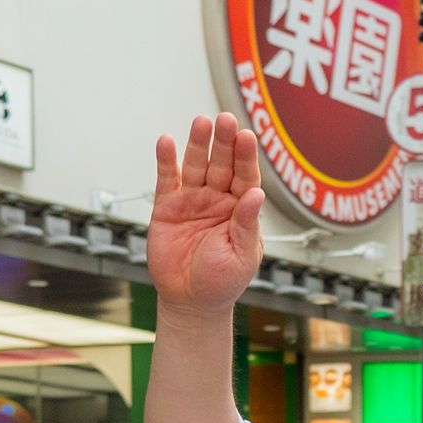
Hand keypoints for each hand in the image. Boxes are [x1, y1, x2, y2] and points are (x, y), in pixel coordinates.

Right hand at [147, 114, 264, 314]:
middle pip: (222, 164)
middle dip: (224, 142)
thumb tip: (256, 194)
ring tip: (201, 123)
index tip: (247, 137)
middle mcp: (218, 199)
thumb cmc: (221, 282)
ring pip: (196, 165)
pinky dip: (166, 161)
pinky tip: (167, 142)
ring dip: (198, 144)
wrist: (190, 302)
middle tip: (225, 120)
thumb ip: (247, 225)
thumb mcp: (242, 256)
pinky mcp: (168, 206)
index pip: (245, 176)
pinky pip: (167, 179)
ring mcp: (193, 200)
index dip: (245, 157)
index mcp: (241, 210)